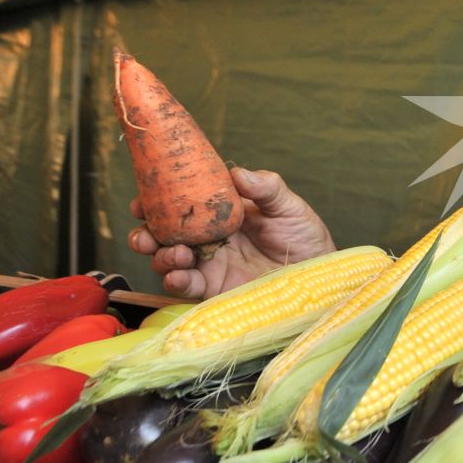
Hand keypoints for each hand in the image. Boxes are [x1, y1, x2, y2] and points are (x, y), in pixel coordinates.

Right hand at [127, 167, 335, 299]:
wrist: (319, 276)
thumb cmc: (304, 237)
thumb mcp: (289, 206)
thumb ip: (266, 187)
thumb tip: (238, 173)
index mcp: (220, 212)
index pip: (181, 203)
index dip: (156, 200)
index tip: (143, 200)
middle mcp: (208, 237)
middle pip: (164, 233)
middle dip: (145, 233)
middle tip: (144, 233)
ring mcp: (209, 263)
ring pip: (168, 259)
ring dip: (161, 255)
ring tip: (176, 253)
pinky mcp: (215, 289)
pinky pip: (186, 285)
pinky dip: (175, 280)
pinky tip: (178, 275)